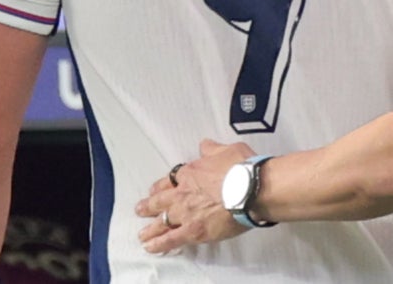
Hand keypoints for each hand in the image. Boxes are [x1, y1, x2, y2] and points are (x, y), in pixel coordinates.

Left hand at [136, 139, 256, 253]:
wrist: (252, 188)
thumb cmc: (243, 169)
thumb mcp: (228, 150)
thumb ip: (213, 149)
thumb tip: (205, 145)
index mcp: (191, 173)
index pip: (170, 180)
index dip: (161, 186)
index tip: (156, 190)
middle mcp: (183, 193)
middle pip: (160, 200)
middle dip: (149, 206)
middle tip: (141, 209)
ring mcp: (186, 213)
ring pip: (162, 221)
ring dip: (151, 228)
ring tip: (143, 234)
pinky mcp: (193, 230)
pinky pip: (171, 239)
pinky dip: (160, 244)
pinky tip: (151, 247)